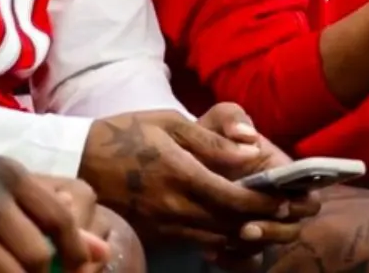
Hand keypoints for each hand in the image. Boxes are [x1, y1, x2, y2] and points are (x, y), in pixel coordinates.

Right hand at [80, 110, 309, 252]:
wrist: (78, 161)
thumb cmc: (125, 134)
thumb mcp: (169, 124)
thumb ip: (211, 141)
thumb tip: (251, 152)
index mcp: (179, 174)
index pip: (233, 197)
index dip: (264, 201)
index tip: (287, 199)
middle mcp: (173, 206)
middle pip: (230, 223)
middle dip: (264, 220)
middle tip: (290, 214)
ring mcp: (162, 226)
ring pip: (216, 238)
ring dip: (246, 232)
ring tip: (270, 221)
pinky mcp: (154, 235)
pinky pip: (197, 243)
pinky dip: (222, 239)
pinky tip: (235, 228)